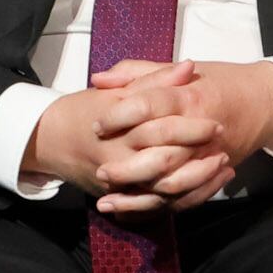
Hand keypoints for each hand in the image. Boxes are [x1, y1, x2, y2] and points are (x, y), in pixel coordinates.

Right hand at [21, 60, 208, 198]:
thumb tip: (188, 66)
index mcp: (118, 131)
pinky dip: (187, 198)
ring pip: (166, 191)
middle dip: (199, 155)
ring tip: (224, 165)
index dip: (192, 127)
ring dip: (199, 180)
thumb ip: (154, 80)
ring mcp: (119, 186)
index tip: (215, 119)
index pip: (161, 130)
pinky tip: (208, 184)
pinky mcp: (121, 201)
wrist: (48, 142)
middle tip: (223, 142)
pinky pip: (159, 206)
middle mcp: (118, 162)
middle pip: (166, 164)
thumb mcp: (116, 91)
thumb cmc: (82, 111)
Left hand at [84, 58, 272, 213]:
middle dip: (127, 167)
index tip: (96, 125)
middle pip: (160, 153)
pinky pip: (186, 198)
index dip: (119, 116)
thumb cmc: (220, 81)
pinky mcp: (213, 174)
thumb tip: (98, 80)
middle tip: (100, 171)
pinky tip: (133, 213)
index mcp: (189, 96)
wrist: (266, 102)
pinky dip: (161, 207)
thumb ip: (138, 73)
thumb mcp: (181, 69)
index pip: (148, 106)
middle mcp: (199, 129)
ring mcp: (208, 156)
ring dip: (138, 196)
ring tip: (107, 201)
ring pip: (171, 183)